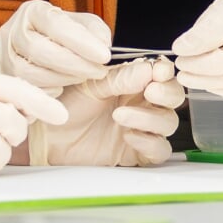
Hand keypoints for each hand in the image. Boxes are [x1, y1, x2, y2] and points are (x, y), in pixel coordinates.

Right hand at [0, 0, 112, 89]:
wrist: (39, 50)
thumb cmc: (63, 37)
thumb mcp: (81, 26)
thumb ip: (95, 31)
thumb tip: (103, 44)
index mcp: (32, 11)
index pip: (55, 24)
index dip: (81, 42)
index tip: (105, 55)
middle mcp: (11, 31)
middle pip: (40, 51)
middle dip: (75, 64)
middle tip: (100, 71)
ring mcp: (3, 57)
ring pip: (31, 74)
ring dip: (64, 79)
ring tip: (84, 77)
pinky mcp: (4, 80)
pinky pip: (26, 91)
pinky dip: (50, 91)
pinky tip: (64, 86)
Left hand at [35, 58, 185, 166]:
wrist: (49, 136)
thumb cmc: (66, 106)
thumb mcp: (91, 85)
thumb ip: (121, 78)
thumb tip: (149, 69)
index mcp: (133, 82)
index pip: (162, 74)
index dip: (166, 72)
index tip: (159, 72)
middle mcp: (141, 104)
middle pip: (173, 98)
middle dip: (167, 94)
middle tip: (151, 92)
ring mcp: (141, 129)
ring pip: (168, 123)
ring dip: (150, 118)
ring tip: (120, 116)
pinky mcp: (137, 153)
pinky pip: (159, 150)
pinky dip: (150, 143)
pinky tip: (128, 136)